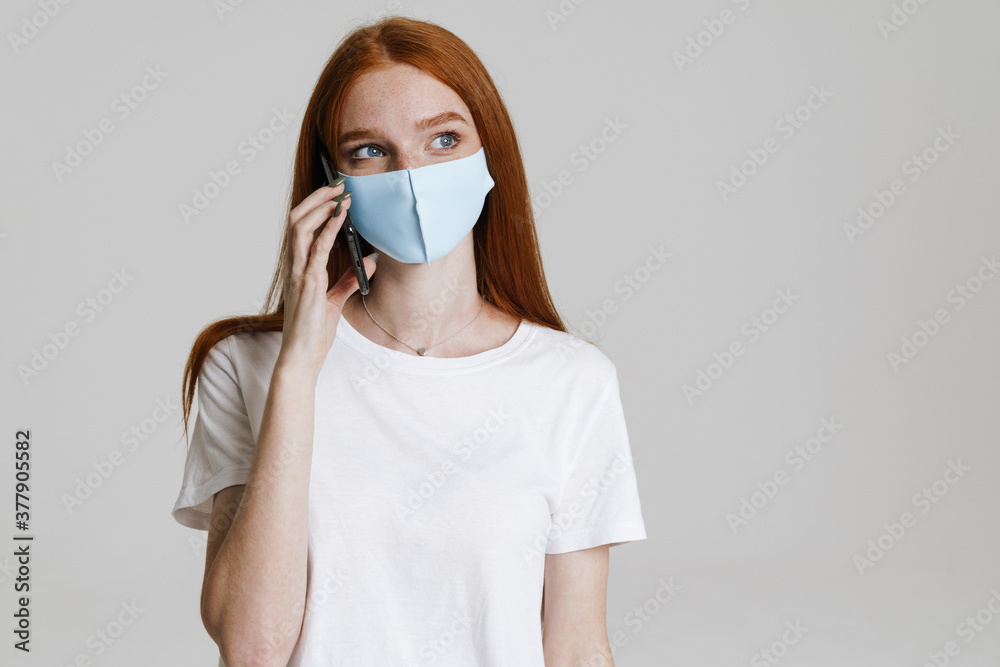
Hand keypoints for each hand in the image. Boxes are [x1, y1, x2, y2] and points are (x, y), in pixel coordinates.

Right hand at [276, 180, 376, 376]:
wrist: (302, 357)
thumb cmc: (312, 332)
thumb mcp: (334, 302)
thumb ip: (347, 281)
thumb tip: (367, 264)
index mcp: (298, 269)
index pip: (301, 228)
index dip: (315, 207)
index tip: (334, 193)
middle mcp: (294, 267)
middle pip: (297, 219)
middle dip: (317, 198)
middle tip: (338, 184)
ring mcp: (299, 273)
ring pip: (301, 226)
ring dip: (321, 206)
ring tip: (339, 192)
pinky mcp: (308, 283)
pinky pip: (317, 248)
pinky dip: (329, 227)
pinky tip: (342, 215)